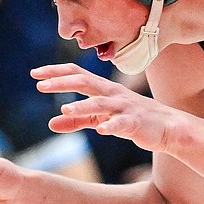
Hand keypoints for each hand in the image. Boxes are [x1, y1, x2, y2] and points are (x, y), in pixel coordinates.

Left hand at [33, 63, 176, 152]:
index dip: (56, 72)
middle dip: (62, 82)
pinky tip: (101, 131)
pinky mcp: (136, 122)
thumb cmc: (131, 119)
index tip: (35, 74)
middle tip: (40, 85)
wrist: (168, 127)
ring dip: (83, 106)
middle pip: (85, 82)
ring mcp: (125, 107)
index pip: (76, 74)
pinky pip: (122, 123)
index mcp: (103, 89)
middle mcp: (112, 94)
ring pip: (101, 103)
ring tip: (65, 109)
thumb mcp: (100, 119)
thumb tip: (51, 122)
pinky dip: (111, 126)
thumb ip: (76, 120)